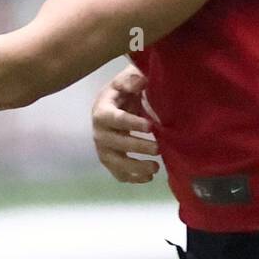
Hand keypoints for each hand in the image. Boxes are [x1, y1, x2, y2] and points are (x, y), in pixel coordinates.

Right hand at [91, 65, 159, 183]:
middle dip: (137, 147)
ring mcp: (103, 148)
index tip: (150, 126)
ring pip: (115, 162)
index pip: (115, 119)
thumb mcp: (126, 80)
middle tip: (158, 148)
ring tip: (155, 168)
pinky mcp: (109, 160)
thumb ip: (131, 80)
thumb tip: (139, 82)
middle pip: (115, 143)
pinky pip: (118, 173)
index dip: (131, 123)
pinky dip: (132, 178)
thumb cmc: (123, 92)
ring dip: (135, 167)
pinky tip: (149, 177)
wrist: (115, 105)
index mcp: (102, 111)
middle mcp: (99, 132)